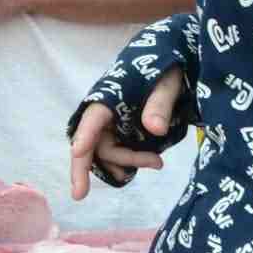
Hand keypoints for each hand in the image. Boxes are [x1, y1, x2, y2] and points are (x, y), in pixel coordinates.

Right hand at [67, 67, 184, 200]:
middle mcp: (105, 112)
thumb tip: (154, 129)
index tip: (77, 152)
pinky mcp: (124, 130)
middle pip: (95, 143)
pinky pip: (115, 152)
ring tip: (157, 163)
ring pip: (107, 151)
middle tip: (92, 190)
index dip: (84, 136)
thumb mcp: (168, 81)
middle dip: (96, 165)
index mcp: (109, 96)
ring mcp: (113, 123)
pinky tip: (147, 165)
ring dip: (126, 163)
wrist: (175, 62)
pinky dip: (126, 163)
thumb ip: (160, 103)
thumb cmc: (167, 67)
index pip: (93, 118)